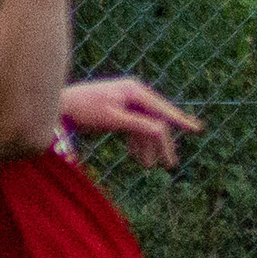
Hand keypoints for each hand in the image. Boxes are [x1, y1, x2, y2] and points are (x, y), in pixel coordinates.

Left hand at [61, 77, 200, 169]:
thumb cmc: (84, 109)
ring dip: (147, 145)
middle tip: (169, 164)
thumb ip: (138, 125)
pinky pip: (134, 126)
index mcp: (135, 91)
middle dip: (161, 143)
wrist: (59, 105)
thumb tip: (161, 131)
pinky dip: (135, 141)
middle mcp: (134, 94)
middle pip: (156, 120)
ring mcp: (127, 101)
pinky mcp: (119, 109)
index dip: (180, 121)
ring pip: (145, 126)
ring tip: (148, 165)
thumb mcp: (112, 119)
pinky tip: (136, 156)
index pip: (163, 109)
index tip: (197, 129)